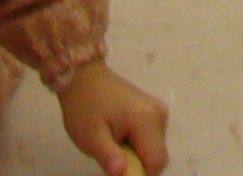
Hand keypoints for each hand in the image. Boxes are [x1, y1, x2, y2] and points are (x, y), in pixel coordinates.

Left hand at [55, 61, 170, 175]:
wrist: (83, 77)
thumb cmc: (85, 107)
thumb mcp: (91, 137)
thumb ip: (110, 158)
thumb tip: (122, 174)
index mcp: (147, 120)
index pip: (157, 162)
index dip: (140, 173)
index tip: (119, 170)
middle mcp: (159, 115)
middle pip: (157, 155)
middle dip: (137, 163)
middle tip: (112, 154)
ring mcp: (158, 110)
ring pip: (155, 148)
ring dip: (137, 154)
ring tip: (113, 142)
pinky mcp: (153, 110)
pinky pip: (151, 138)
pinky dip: (137, 144)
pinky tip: (119, 134)